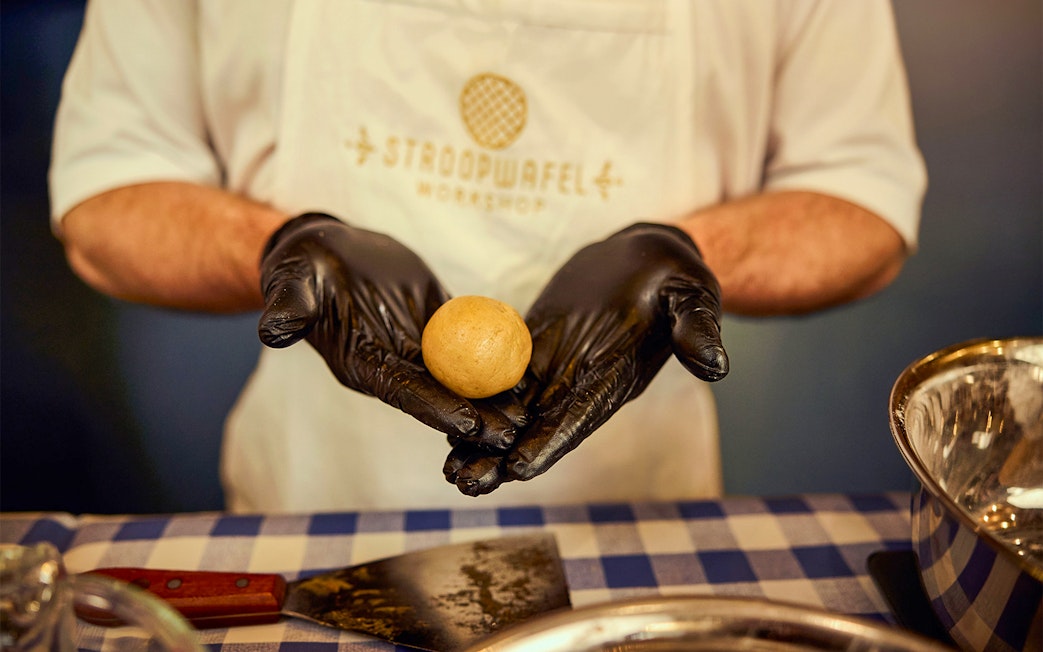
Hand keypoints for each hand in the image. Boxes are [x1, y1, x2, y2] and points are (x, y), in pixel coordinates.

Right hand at [258, 214, 523, 448]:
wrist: (326, 251)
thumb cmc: (303, 268)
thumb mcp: (292, 283)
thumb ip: (289, 309)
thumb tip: (272, 330)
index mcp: (362, 364)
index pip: (403, 392)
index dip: (437, 407)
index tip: (470, 423)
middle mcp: (393, 366)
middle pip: (440, 397)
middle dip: (478, 416)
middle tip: (517, 432)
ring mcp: (417, 352)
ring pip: (460, 380)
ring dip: (494, 398)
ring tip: (531, 414)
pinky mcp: (438, 331)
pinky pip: (470, 348)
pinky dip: (496, 361)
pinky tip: (528, 371)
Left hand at [444, 222, 727, 494]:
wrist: (646, 254)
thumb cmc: (675, 273)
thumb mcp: (693, 292)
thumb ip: (697, 327)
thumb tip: (716, 366)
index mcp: (617, 377)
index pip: (582, 416)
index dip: (552, 441)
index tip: (521, 467)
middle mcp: (584, 383)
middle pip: (539, 428)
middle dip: (503, 457)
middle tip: (464, 483)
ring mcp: (558, 368)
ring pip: (515, 413)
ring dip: (482, 439)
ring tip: (448, 468)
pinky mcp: (535, 348)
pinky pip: (502, 379)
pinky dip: (476, 398)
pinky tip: (445, 415)